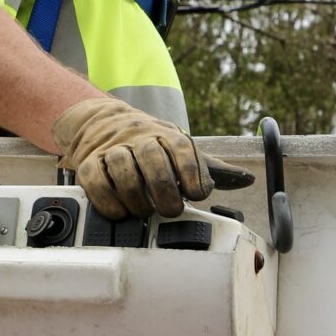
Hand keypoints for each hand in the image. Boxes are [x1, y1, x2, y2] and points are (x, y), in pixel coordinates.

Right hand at [53, 96, 212, 220]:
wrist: (101, 123)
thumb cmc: (150, 145)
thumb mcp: (180, 150)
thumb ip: (210, 168)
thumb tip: (247, 179)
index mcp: (166, 134)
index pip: (181, 147)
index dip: (191, 171)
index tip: (197, 194)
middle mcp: (138, 137)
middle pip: (151, 156)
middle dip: (163, 188)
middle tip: (171, 211)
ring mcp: (112, 148)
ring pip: (122, 166)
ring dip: (136, 195)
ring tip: (145, 212)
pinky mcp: (88, 162)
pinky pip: (94, 178)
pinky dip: (108, 200)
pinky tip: (121, 212)